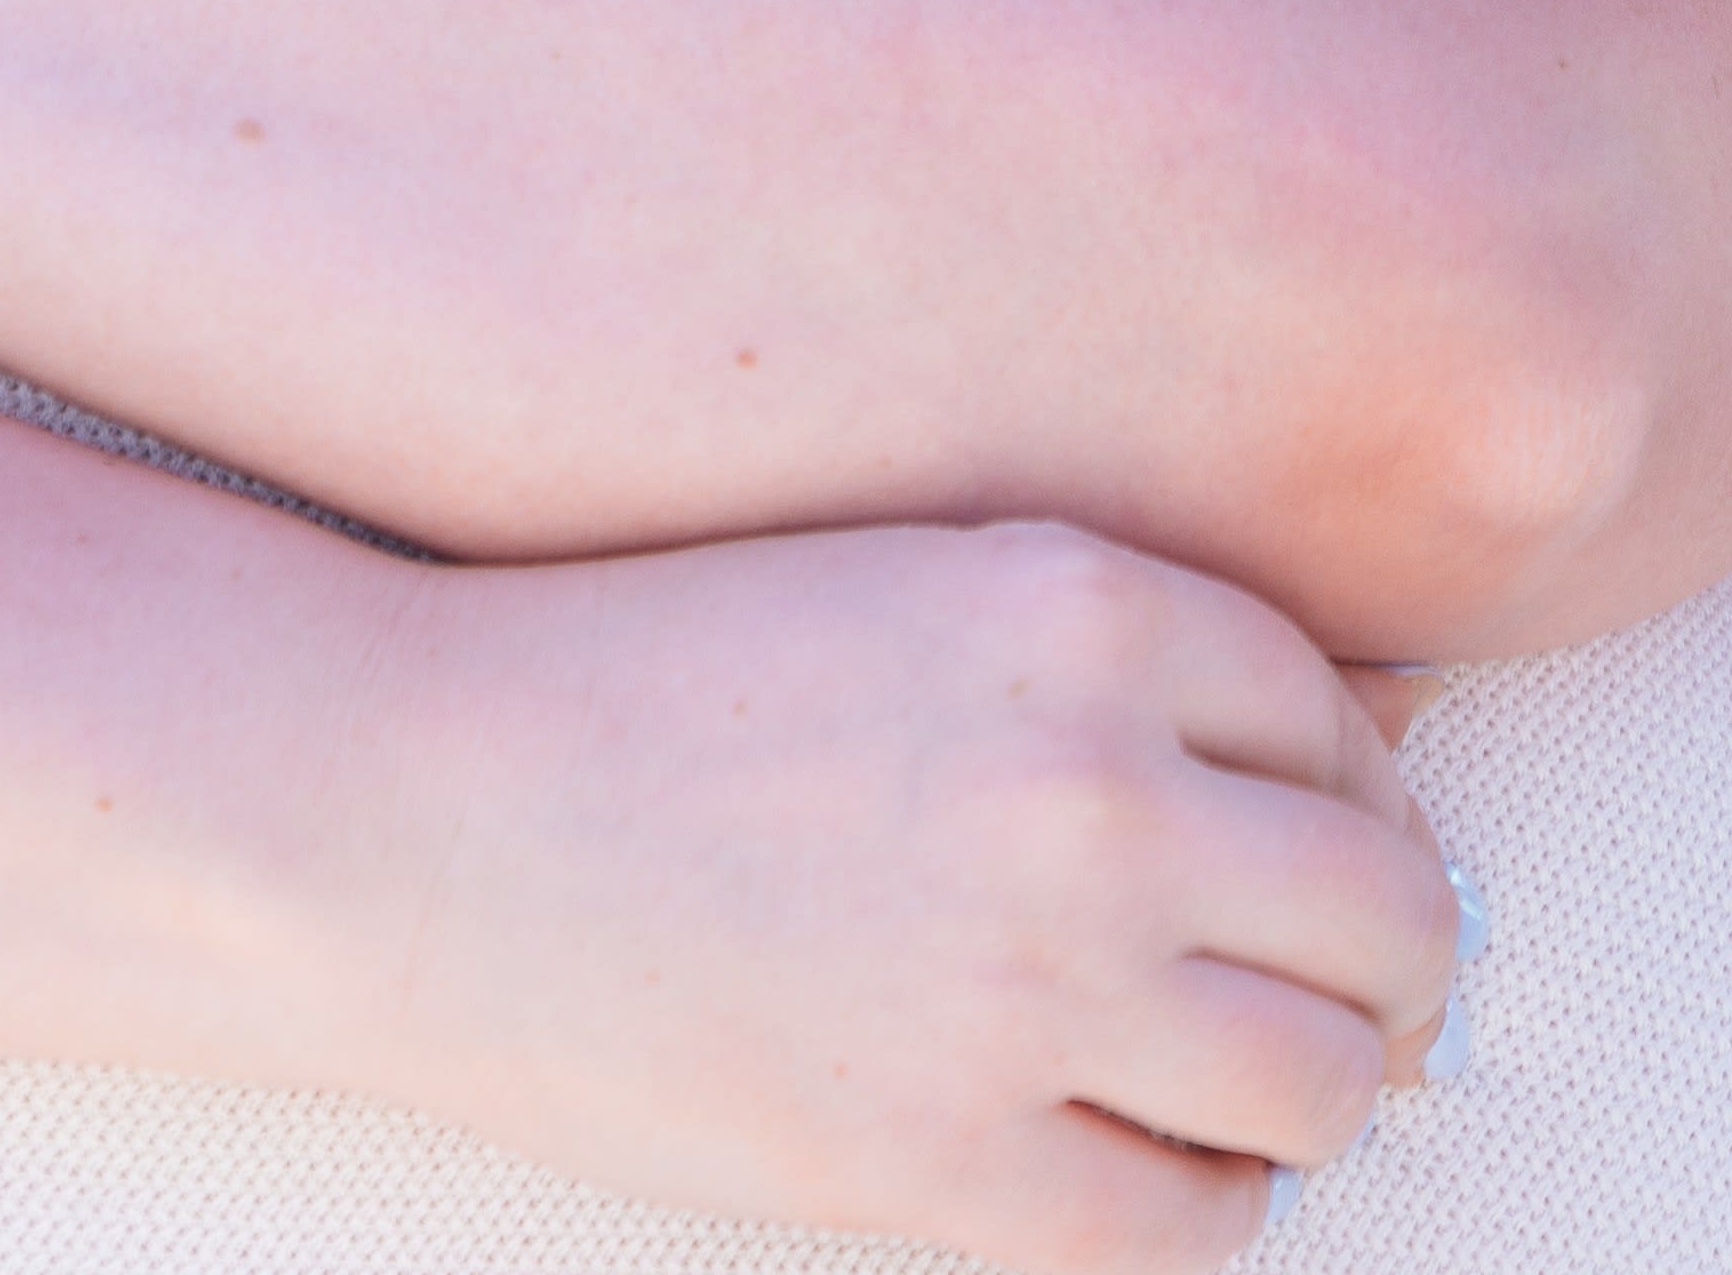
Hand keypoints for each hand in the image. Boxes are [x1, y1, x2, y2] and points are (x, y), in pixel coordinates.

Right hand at [327, 519, 1457, 1273]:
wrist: (404, 808)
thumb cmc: (622, 673)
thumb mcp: (878, 583)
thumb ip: (1098, 645)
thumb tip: (1346, 746)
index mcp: (1064, 605)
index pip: (1337, 717)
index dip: (1337, 788)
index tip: (1292, 830)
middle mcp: (1088, 789)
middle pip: (1388, 916)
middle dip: (1376, 956)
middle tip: (1317, 977)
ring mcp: (1030, 987)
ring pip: (1325, 1087)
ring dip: (1295, 1085)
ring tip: (1208, 1067)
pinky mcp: (956, 1164)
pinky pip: (1195, 1229)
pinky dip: (1190, 1199)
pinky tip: (1112, 1144)